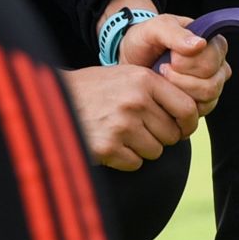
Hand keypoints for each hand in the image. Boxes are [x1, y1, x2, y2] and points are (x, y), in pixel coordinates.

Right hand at [61, 64, 199, 170]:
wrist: (50, 98)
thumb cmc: (92, 89)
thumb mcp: (124, 76)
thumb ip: (155, 90)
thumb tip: (188, 116)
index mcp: (143, 79)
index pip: (187, 109)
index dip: (188, 124)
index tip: (182, 129)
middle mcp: (136, 101)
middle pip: (171, 135)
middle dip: (160, 137)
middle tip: (138, 129)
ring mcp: (122, 125)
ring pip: (155, 151)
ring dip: (142, 148)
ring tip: (120, 134)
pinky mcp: (108, 148)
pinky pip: (135, 164)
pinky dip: (125, 159)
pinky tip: (109, 143)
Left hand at [119, 14, 230, 117]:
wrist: (131, 60)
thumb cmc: (145, 40)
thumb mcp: (154, 29)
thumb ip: (174, 33)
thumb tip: (200, 44)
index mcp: (212, 42)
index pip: (212, 60)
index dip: (189, 63)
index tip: (170, 57)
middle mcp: (217, 65)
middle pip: (212, 83)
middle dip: (182, 78)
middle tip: (163, 69)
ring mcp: (212, 85)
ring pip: (208, 98)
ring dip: (180, 90)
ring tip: (164, 78)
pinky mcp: (202, 102)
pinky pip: (201, 110)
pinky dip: (180, 103)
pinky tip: (166, 91)